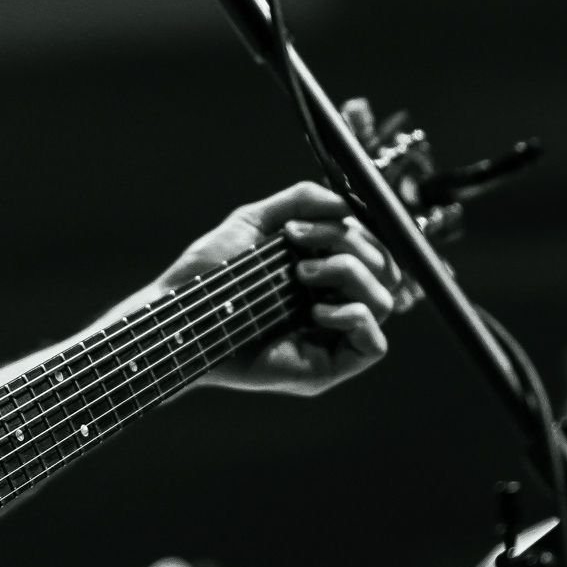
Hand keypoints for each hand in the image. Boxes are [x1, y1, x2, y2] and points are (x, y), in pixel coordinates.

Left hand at [153, 182, 398, 396]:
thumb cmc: (210, 273)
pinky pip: (375, 345)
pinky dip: (355, 318)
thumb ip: (301, 200)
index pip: (372, 246)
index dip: (354, 227)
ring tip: (301, 274)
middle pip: (385, 269)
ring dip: (349, 275)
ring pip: (384, 300)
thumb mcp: (255, 221)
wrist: (180, 315)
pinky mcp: (326, 366)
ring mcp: (332, 336)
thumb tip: (346, 203)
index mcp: (324, 270)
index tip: (302, 223)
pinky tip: (316, 311)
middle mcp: (334, 300)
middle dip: (349, 245)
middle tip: (298, 246)